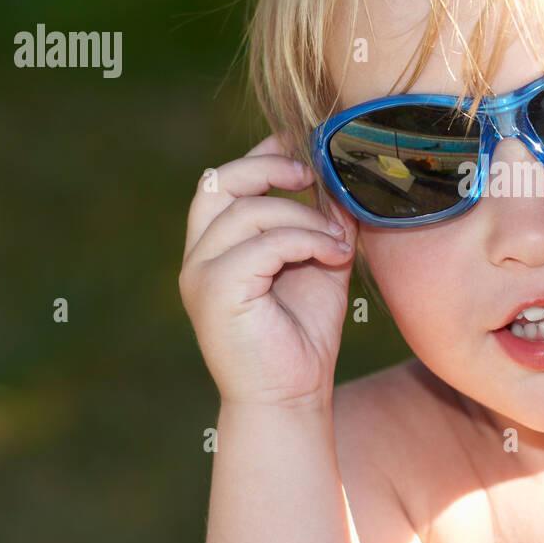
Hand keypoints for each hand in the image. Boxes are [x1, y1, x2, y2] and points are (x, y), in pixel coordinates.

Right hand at [179, 134, 357, 407]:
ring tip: (339, 243)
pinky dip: (305, 240)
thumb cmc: (304, 336)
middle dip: (269, 167)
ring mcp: (201, 274)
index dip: (259, 154)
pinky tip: (333, 256)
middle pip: (219, 182)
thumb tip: (344, 177)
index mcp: (216, 248)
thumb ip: (325, 221)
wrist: (292, 399)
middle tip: (312, 175)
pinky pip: (263, 244)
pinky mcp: (216, 292)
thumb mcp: (320, 263)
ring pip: (250, 212)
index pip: (222, 182)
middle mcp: (199, 257)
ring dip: (305, 218)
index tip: (301, 143)